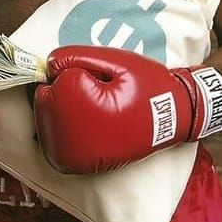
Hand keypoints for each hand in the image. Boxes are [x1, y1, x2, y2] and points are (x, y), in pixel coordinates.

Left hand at [33, 45, 221, 172]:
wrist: (178, 117)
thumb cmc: (148, 84)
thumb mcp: (116, 60)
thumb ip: (77, 56)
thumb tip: (47, 64)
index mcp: (86, 106)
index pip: (56, 78)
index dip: (76, 71)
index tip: (101, 79)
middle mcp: (74, 137)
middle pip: (44, 99)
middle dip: (65, 90)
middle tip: (100, 95)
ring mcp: (71, 154)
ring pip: (43, 118)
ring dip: (59, 109)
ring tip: (96, 109)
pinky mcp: (73, 164)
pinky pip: (49, 139)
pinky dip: (59, 127)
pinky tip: (85, 124)